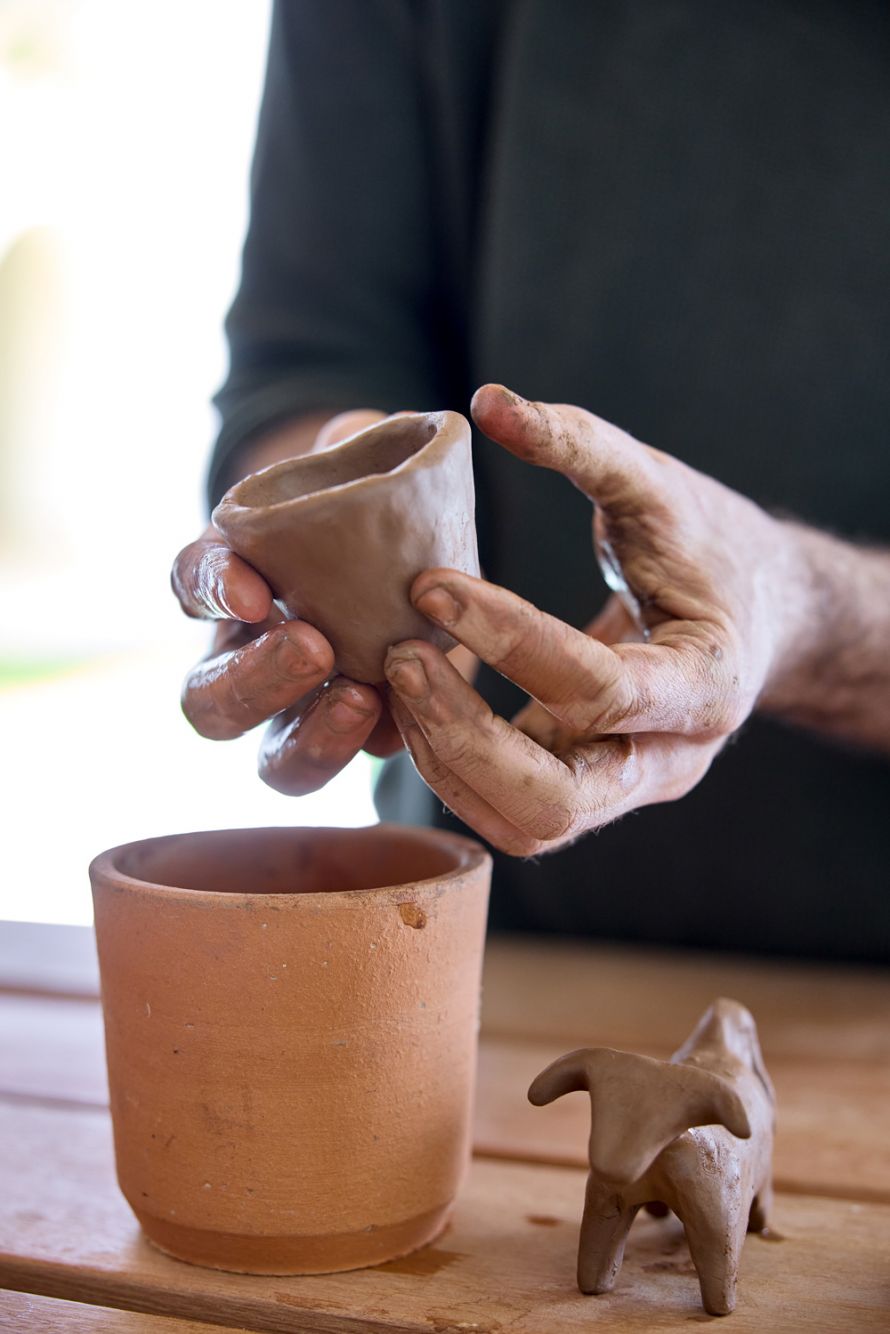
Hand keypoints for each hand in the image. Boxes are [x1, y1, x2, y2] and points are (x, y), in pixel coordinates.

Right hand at [172, 410, 401, 794]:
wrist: (430, 539)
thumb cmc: (374, 493)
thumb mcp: (355, 458)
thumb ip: (348, 445)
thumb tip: (351, 437)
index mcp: (233, 582)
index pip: (192, 584)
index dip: (211, 589)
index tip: (251, 585)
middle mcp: (253, 659)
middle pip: (208, 705)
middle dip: (253, 683)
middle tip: (310, 644)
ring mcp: (311, 710)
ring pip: (276, 762)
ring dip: (311, 739)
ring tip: (360, 697)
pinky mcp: (376, 731)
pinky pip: (362, 759)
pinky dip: (383, 741)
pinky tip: (412, 711)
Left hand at [384, 383, 808, 855]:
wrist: (759, 611)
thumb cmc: (710, 545)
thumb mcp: (657, 484)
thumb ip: (582, 442)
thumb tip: (488, 401)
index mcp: (705, 684)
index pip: (596, 688)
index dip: (506, 637)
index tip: (430, 581)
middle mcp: (672, 759)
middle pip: (555, 801)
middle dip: (463, 737)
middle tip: (401, 658)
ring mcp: (631, 787)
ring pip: (527, 825)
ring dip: (448, 762)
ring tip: (398, 675)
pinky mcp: (593, 789)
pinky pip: (514, 813)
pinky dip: (454, 770)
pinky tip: (418, 700)